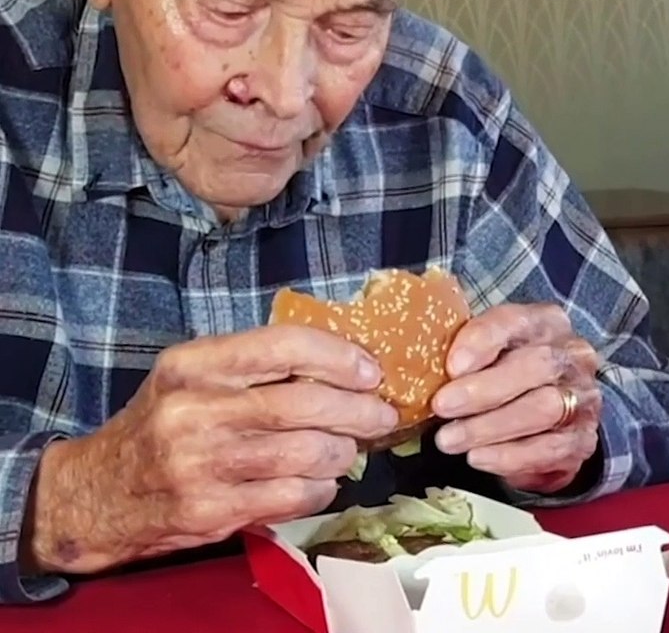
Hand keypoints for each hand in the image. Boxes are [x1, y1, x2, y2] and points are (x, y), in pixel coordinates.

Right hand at [24, 326, 397, 574]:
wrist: (98, 494)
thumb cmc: (163, 425)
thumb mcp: (192, 378)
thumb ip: (256, 366)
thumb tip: (346, 362)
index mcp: (193, 366)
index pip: (284, 346)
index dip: (339, 356)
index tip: (370, 370)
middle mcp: (195, 411)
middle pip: (304, 404)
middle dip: (359, 410)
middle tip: (381, 415)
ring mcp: (202, 465)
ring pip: (307, 454)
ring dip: (343, 452)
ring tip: (348, 449)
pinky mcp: (212, 511)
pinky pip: (294, 497)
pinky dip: (321, 489)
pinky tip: (320, 481)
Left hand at [430, 303, 602, 493]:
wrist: (552, 421)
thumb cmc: (508, 378)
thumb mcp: (489, 353)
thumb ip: (464, 352)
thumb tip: (415, 364)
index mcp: (546, 323)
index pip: (517, 322)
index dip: (483, 341)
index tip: (451, 366)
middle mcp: (573, 356)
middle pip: (536, 366)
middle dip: (483, 389)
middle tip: (442, 407)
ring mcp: (583, 398)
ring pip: (543, 408)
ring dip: (490, 427)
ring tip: (449, 440)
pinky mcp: (583, 438)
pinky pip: (550, 448)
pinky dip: (510, 456)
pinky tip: (478, 458)